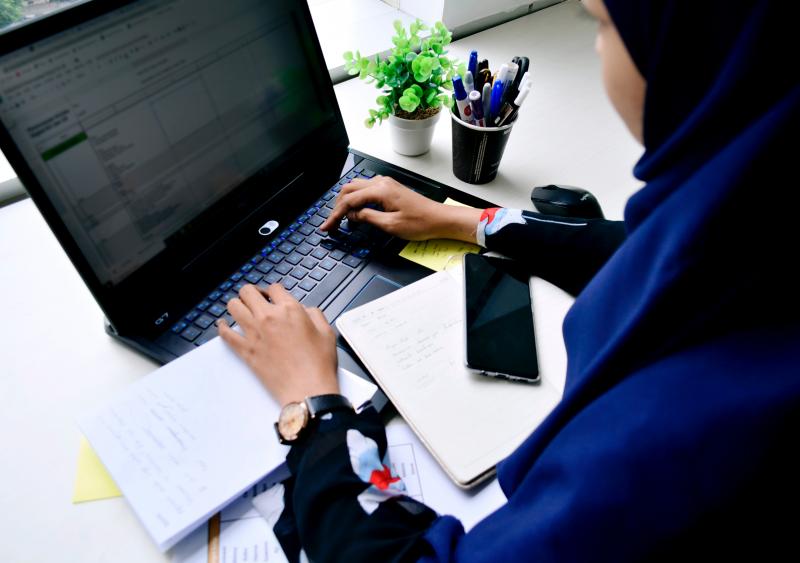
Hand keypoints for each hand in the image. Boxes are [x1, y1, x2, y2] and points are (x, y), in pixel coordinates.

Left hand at [218, 284, 338, 406]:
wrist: (307, 390)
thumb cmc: (318, 365)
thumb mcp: (327, 332)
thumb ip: (315, 314)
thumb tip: (305, 310)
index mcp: (290, 310)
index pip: (274, 288)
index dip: (274, 291)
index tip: (273, 296)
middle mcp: (269, 317)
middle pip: (247, 291)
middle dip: (252, 293)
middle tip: (256, 300)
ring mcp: (254, 333)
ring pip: (233, 306)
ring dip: (237, 305)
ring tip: (242, 310)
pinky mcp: (245, 350)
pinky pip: (225, 333)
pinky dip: (222, 327)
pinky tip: (224, 325)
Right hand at [320, 176, 481, 242]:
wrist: (439, 219)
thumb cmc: (421, 222)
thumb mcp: (390, 225)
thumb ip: (368, 218)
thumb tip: (353, 215)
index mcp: (380, 191)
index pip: (349, 200)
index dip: (336, 214)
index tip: (328, 226)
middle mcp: (382, 183)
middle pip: (349, 189)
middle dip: (337, 206)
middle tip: (332, 223)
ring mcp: (386, 185)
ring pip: (356, 188)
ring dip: (346, 202)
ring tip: (341, 218)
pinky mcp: (389, 189)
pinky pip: (366, 190)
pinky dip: (357, 200)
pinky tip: (356, 212)